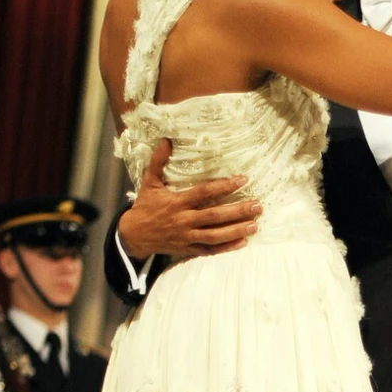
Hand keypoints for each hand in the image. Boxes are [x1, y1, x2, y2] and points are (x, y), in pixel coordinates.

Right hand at [119, 140, 261, 260]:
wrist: (133, 235)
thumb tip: (166, 140)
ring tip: (255, 225)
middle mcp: (184, 220)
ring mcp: (187, 237)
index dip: (224, 186)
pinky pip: (210, 250)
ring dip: (236, 230)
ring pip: (215, 235)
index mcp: (177, 202)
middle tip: (257, 205)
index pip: (204, 193)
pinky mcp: (188, 249)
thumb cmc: (145, 206)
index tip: (242, 180)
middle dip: (237, 211)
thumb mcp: (149, 183)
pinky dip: (227, 248)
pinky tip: (243, 242)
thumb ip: (158, 162)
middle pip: (214, 216)